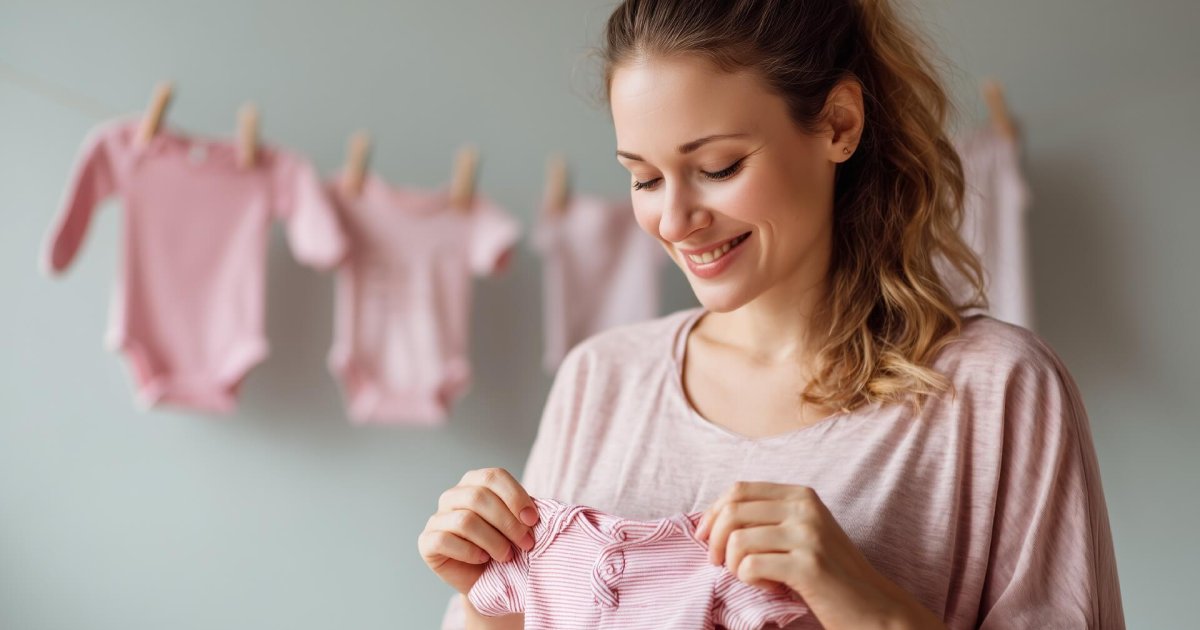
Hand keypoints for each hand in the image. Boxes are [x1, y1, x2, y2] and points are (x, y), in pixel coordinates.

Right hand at [418, 467, 539, 594]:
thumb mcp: (519, 525)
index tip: (533, 520)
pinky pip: (446, 541)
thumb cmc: (506, 547)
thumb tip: (534, 511)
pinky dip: (470, 552)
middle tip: (526, 543)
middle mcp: (453, 496)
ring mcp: (437, 518)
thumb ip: (523, 512)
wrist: (489, 581)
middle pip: (479, 497)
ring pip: (465, 520)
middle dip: (508, 523)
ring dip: (493, 541)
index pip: (494, 476)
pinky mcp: (426, 542)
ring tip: (507, 556)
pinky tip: (482, 559)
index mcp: (475, 482)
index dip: (515, 497)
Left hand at [693, 481, 943, 629]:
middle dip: (716, 541)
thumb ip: (768, 518)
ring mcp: (808, 535)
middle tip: (721, 564)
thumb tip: (711, 518)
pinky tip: (771, 587)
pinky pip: (751, 566)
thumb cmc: (829, 572)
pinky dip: (751, 581)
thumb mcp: (802, 531)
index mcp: (801, 495)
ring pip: (738, 540)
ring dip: (735, 565)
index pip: (739, 490)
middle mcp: (805, 508)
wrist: (873, 605)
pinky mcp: (808, 565)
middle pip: (733, 511)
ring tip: (754, 577)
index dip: (713, 513)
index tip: (706, 538)